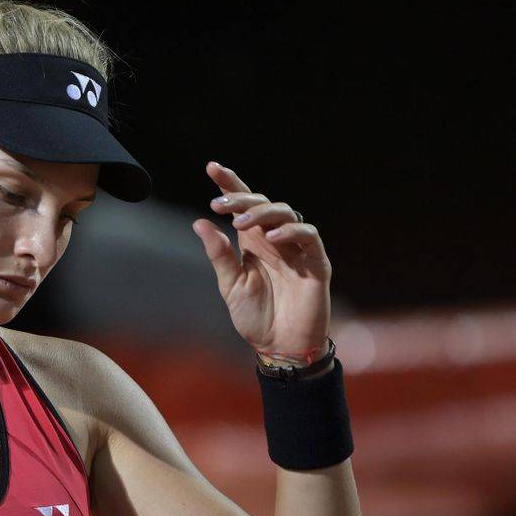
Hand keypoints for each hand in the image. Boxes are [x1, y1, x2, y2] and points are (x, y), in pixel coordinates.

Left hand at [191, 161, 332, 363]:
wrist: (281, 347)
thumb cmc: (257, 318)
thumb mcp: (230, 286)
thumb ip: (219, 255)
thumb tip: (200, 222)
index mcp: (252, 243)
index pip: (242, 206)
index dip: (230, 184)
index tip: (211, 167)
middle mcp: (274, 240)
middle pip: (262, 203)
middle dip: (241, 197)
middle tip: (220, 204)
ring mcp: (296, 249)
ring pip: (286, 213)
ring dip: (263, 212)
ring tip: (242, 223)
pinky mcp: (315, 262)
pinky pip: (308, 235)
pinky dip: (291, 231)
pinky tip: (272, 237)